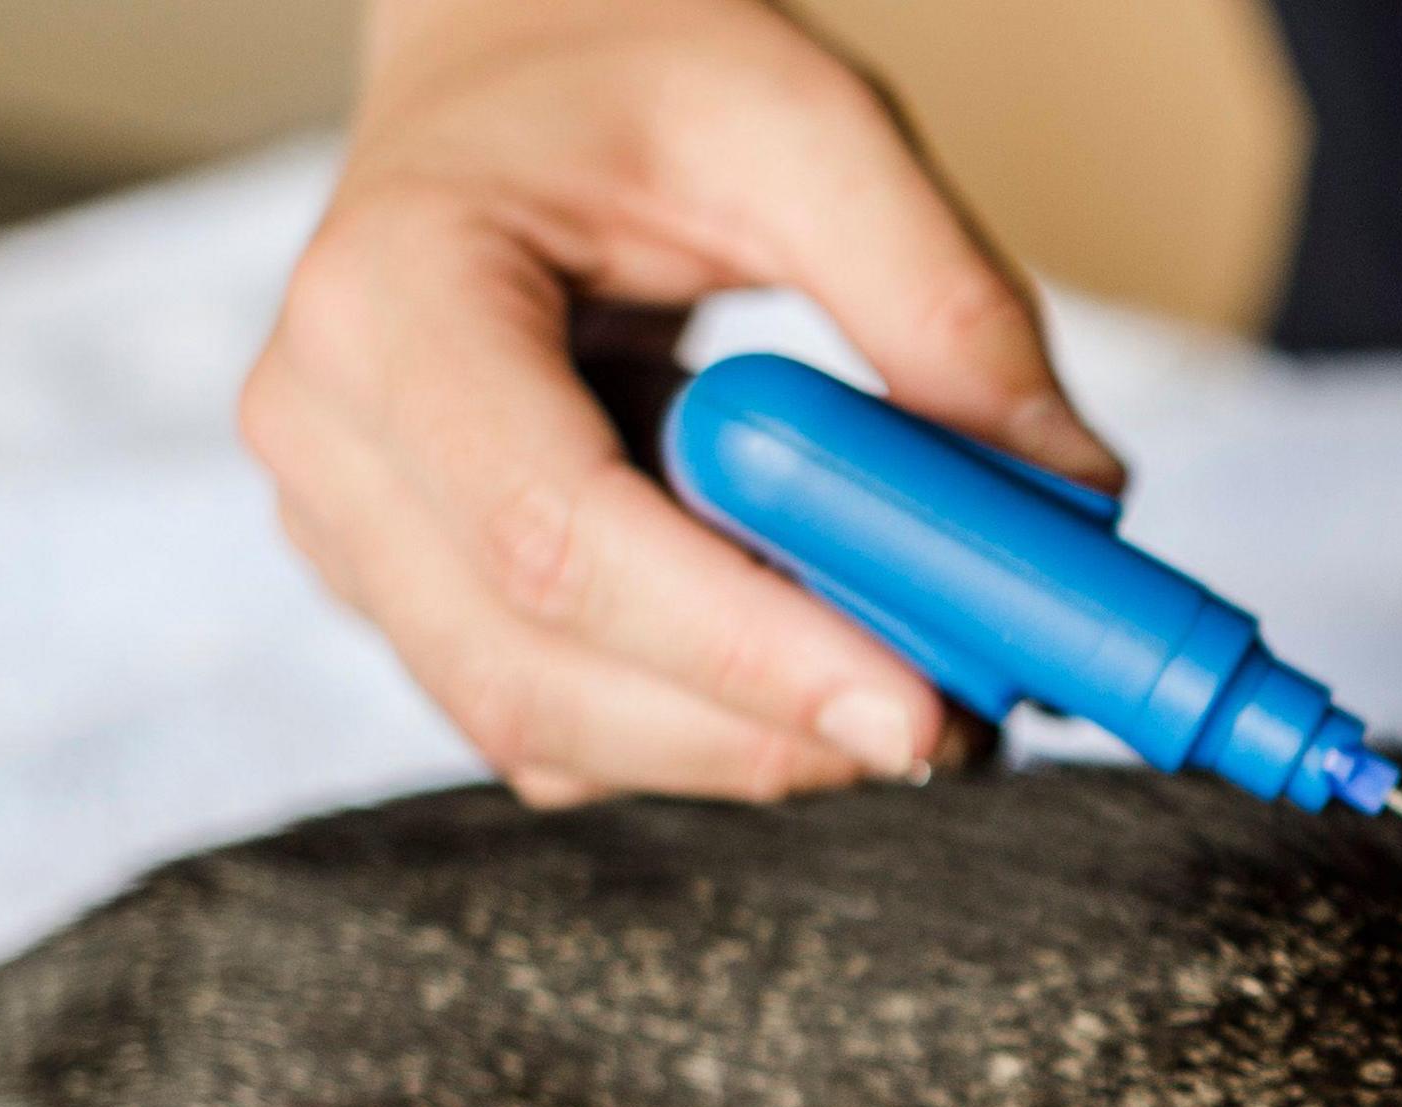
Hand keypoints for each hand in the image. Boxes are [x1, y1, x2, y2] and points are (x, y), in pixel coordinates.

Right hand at [241, 0, 1122, 804]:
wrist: (520, 56)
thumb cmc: (635, 69)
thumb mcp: (808, 127)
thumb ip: (945, 304)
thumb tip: (1071, 491)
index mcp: (390, 297)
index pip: (558, 536)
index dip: (744, 651)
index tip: (917, 710)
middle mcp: (329, 436)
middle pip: (541, 671)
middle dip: (766, 728)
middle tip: (959, 724)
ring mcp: (349, 530)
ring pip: (548, 729)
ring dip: (745, 744)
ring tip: (911, 683)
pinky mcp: (410, 592)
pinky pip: (558, 722)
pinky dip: (701, 723)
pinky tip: (807, 651)